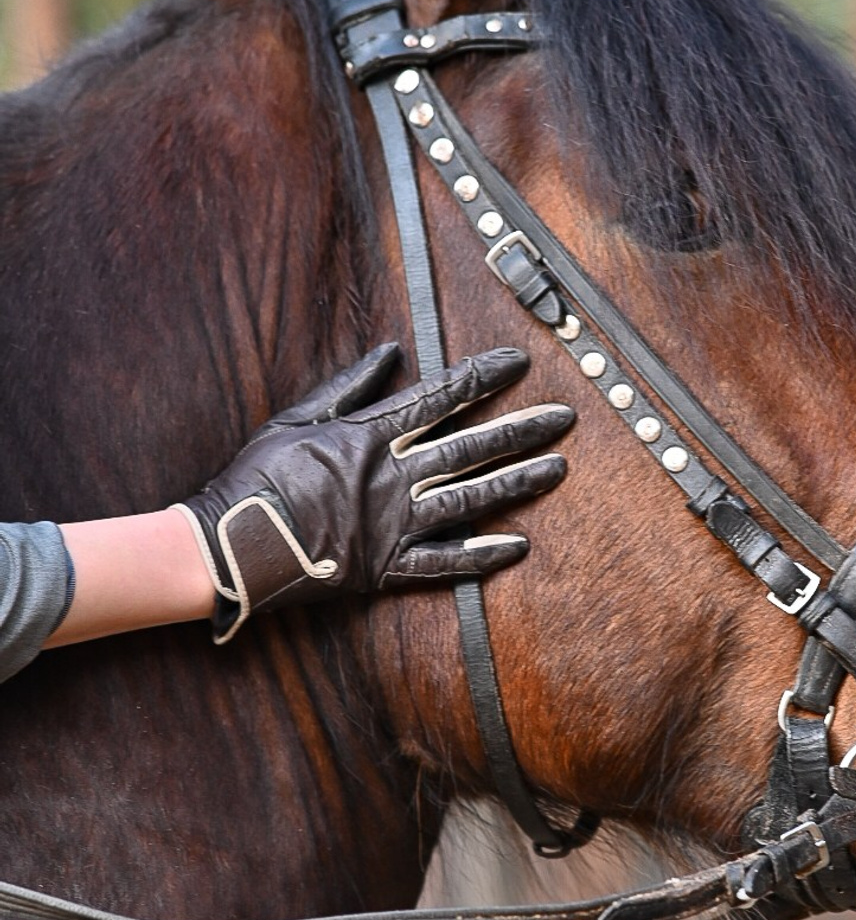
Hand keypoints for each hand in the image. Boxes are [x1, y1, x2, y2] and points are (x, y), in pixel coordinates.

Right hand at [177, 344, 571, 641]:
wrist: (228, 546)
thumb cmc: (255, 478)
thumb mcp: (295, 418)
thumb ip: (348, 386)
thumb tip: (391, 352)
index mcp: (367, 437)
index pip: (438, 398)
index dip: (482, 378)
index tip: (519, 362)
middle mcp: (390, 478)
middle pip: (468, 448)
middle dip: (520, 429)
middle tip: (564, 418)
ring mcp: (393, 525)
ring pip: (469, 499)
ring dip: (517, 483)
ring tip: (559, 469)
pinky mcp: (387, 567)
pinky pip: (444, 563)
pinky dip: (482, 555)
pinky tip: (520, 545)